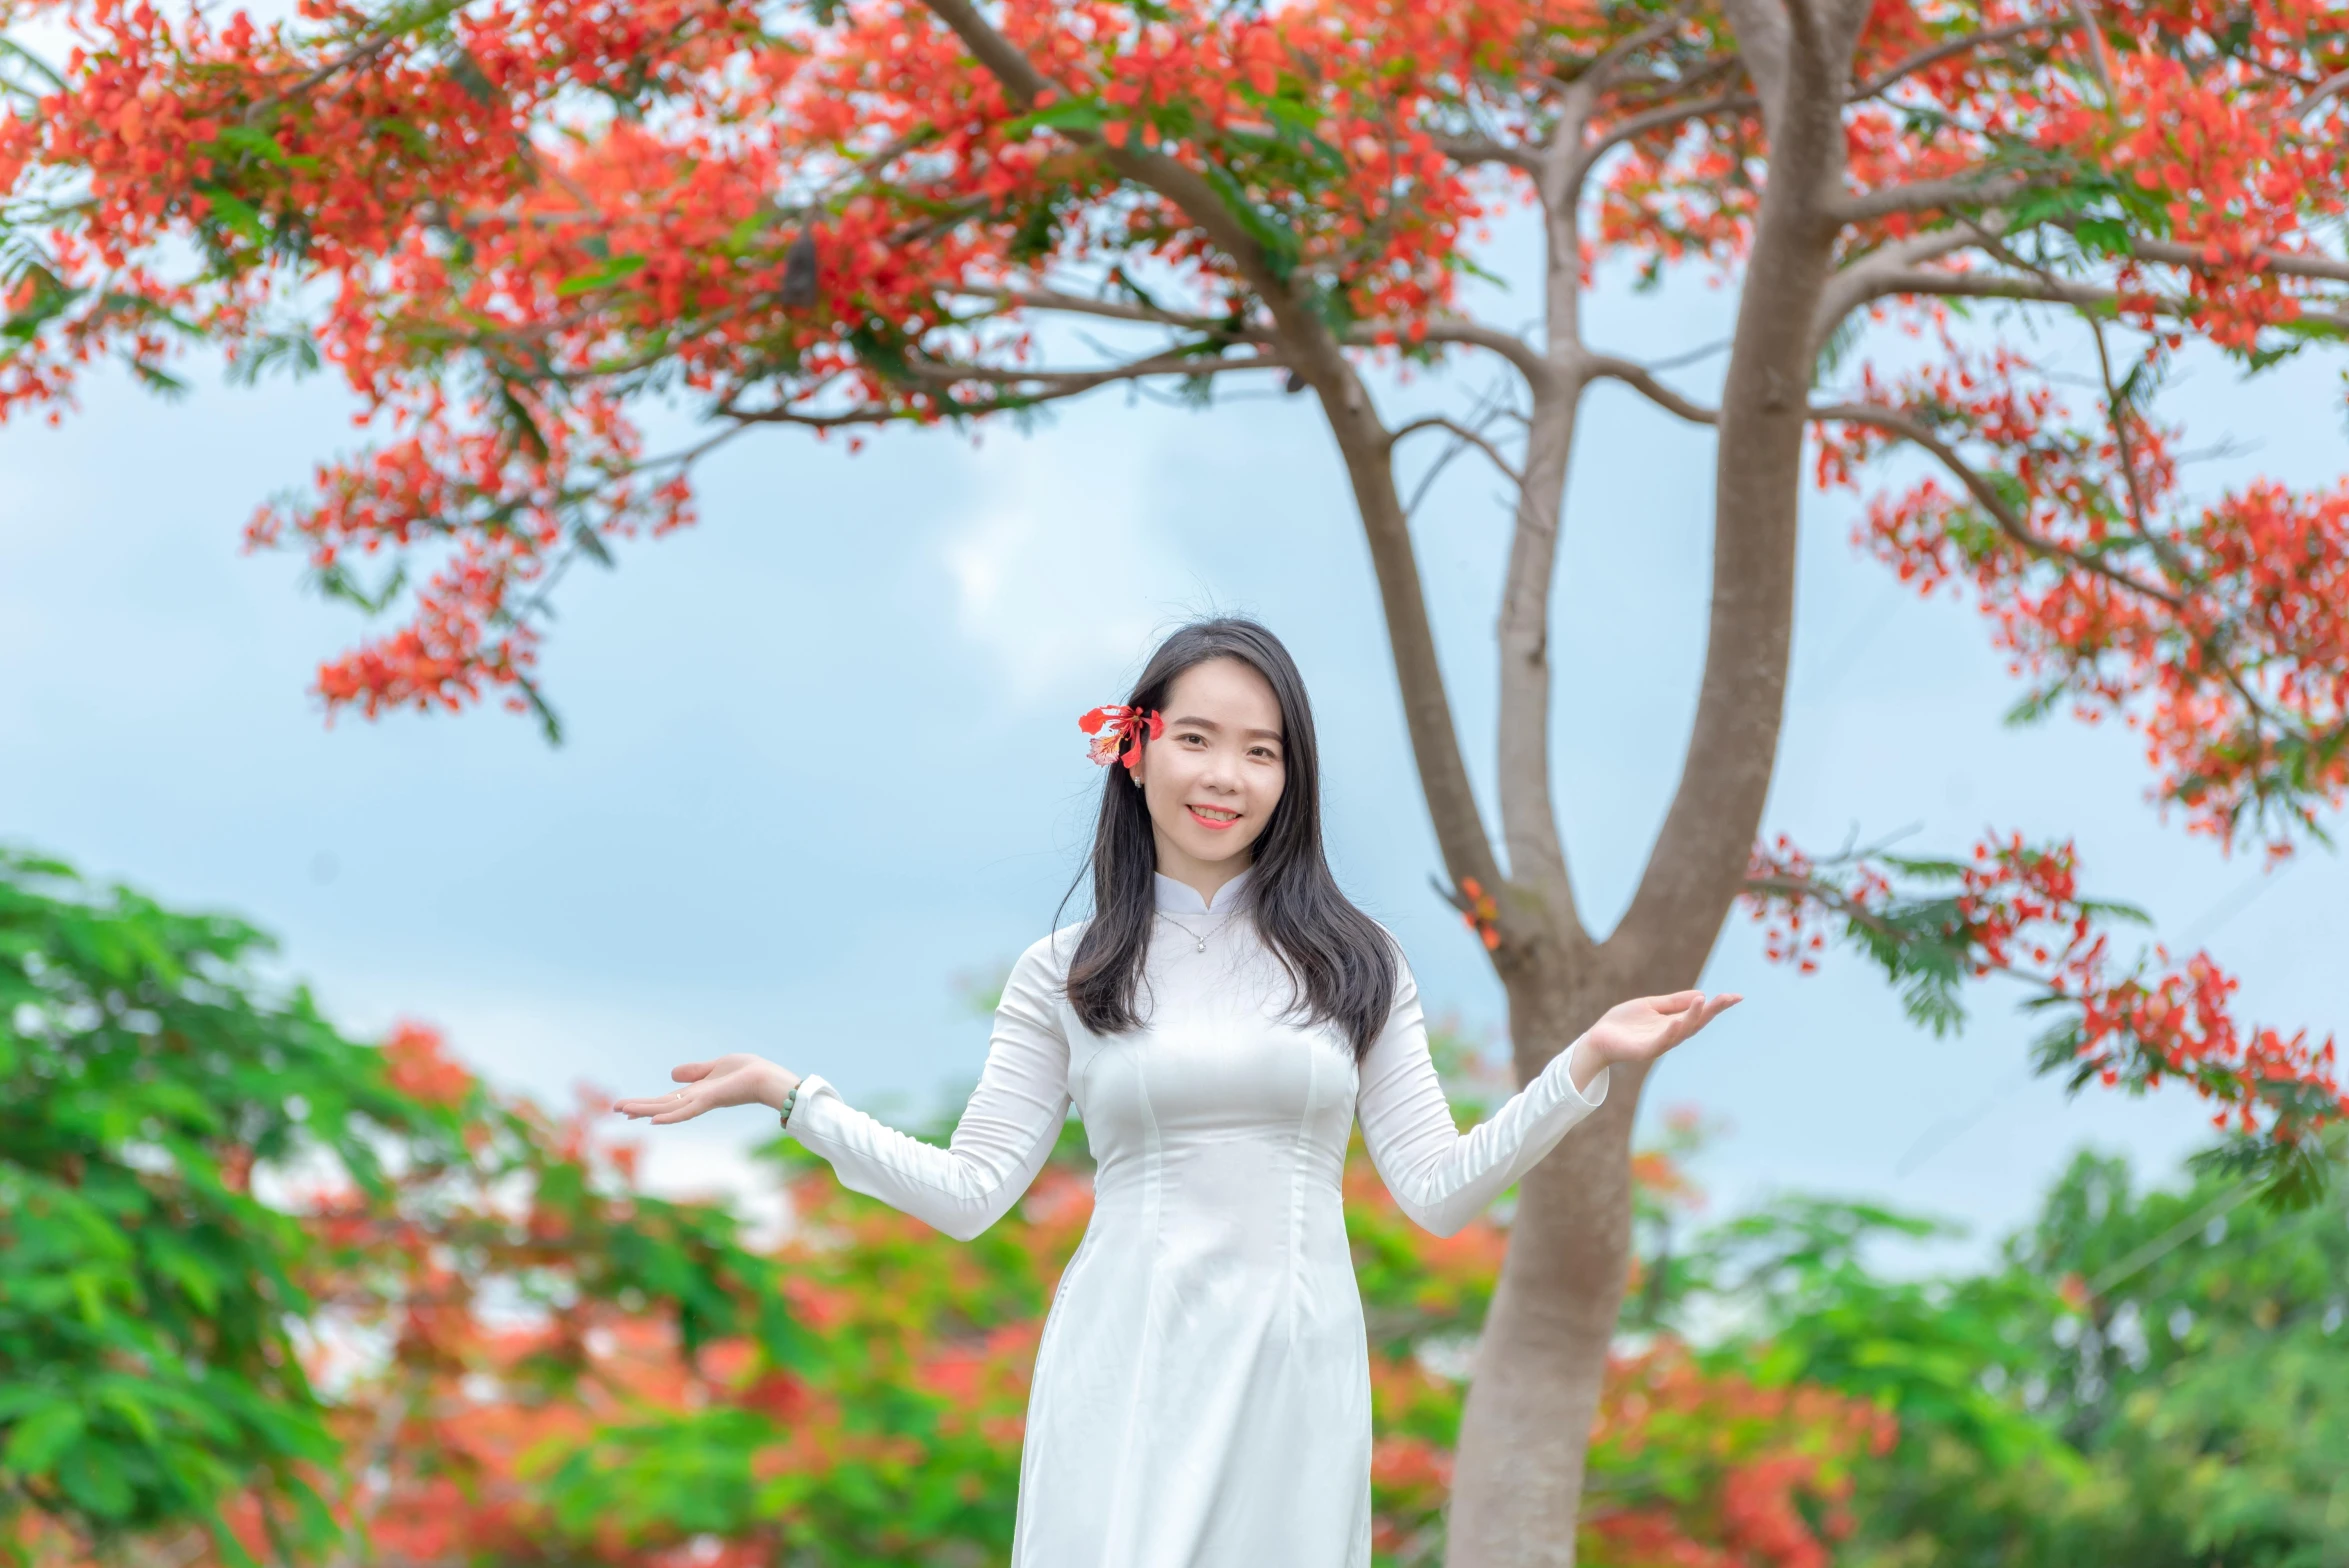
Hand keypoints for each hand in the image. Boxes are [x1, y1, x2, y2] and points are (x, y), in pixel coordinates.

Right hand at [613, 1053, 797, 1123]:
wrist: (767, 1078)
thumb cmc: (748, 1072)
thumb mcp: (716, 1066)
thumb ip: (695, 1071)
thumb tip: (671, 1074)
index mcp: (696, 1092)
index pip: (665, 1100)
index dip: (645, 1103)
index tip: (624, 1107)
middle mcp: (695, 1099)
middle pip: (661, 1105)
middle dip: (638, 1107)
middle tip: (613, 1109)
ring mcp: (702, 1101)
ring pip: (667, 1108)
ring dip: (645, 1110)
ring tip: (624, 1111)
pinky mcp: (710, 1100)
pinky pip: (687, 1110)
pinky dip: (670, 1116)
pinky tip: (653, 1120)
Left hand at [1580, 990, 1741, 1074]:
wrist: (1597, 1038)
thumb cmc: (1623, 1023)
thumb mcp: (1650, 1006)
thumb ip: (1673, 1002)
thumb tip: (1701, 994)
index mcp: (1673, 1024)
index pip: (1700, 1014)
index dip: (1718, 1006)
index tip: (1737, 996)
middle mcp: (1670, 1035)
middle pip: (1697, 1023)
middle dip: (1714, 1011)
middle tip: (1729, 998)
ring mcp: (1658, 1044)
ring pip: (1681, 1031)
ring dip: (1693, 1017)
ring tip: (1704, 1001)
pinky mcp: (1644, 1051)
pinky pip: (1660, 1042)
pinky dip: (1670, 1032)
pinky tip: (1677, 1021)